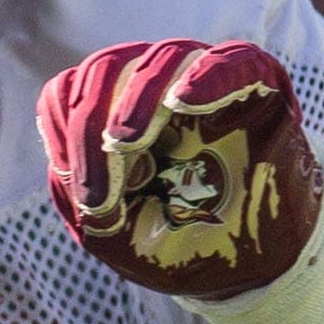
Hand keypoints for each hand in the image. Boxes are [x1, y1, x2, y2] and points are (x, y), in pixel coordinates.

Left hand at [40, 38, 323, 299]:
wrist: (258, 267)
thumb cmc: (180, 244)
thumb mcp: (116, 236)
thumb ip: (83, 198)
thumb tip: (65, 163)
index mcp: (112, 118)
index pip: (70, 93)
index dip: (64, 134)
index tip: (87, 196)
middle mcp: (155, 90)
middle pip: (106, 68)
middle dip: (90, 122)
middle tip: (102, 186)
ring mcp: (205, 85)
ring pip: (164, 57)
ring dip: (137, 100)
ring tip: (126, 142)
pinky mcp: (258, 87)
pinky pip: (233, 60)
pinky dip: (206, 76)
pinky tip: (184, 102)